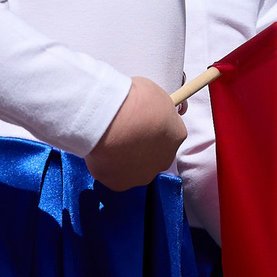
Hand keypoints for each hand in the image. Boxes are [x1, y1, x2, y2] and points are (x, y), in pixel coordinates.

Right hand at [85, 75, 186, 190]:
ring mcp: (142, 174)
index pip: (170, 132)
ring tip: (109, 141)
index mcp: (177, 135)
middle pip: (154, 154)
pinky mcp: (120, 184)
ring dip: (125, 157)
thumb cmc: (131, 100)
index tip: (142, 120)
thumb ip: (157, 106)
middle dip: (141, 145)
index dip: (155, 125)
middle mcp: (164, 159)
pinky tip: (100, 151)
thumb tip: (153, 109)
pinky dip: (106, 165)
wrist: (108, 120)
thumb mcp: (154, 92)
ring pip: (135, 167)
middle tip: (124, 131)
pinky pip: (114, 175)